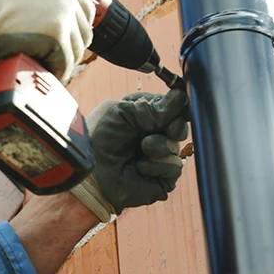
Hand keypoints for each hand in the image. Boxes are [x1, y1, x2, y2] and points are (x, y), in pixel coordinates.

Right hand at [0, 0, 95, 82]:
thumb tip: (44, 17)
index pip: (83, 7)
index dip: (73, 27)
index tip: (65, 39)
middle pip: (84, 28)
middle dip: (71, 45)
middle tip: (55, 58)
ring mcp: (65, 13)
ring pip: (75, 48)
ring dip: (62, 60)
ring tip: (47, 67)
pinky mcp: (58, 35)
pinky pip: (64, 62)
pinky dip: (55, 71)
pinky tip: (44, 72)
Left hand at [70, 89, 188, 221]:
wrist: (93, 172)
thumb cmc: (100, 139)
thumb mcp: (123, 113)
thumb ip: (153, 106)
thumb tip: (180, 97)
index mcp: (144, 114)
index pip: (171, 107)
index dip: (175, 108)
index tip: (172, 108)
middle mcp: (153, 133)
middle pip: (180, 125)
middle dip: (175, 126)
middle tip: (163, 129)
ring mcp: (158, 155)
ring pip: (176, 146)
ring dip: (159, 146)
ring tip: (142, 149)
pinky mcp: (162, 176)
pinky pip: (174, 167)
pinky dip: (156, 166)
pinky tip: (139, 168)